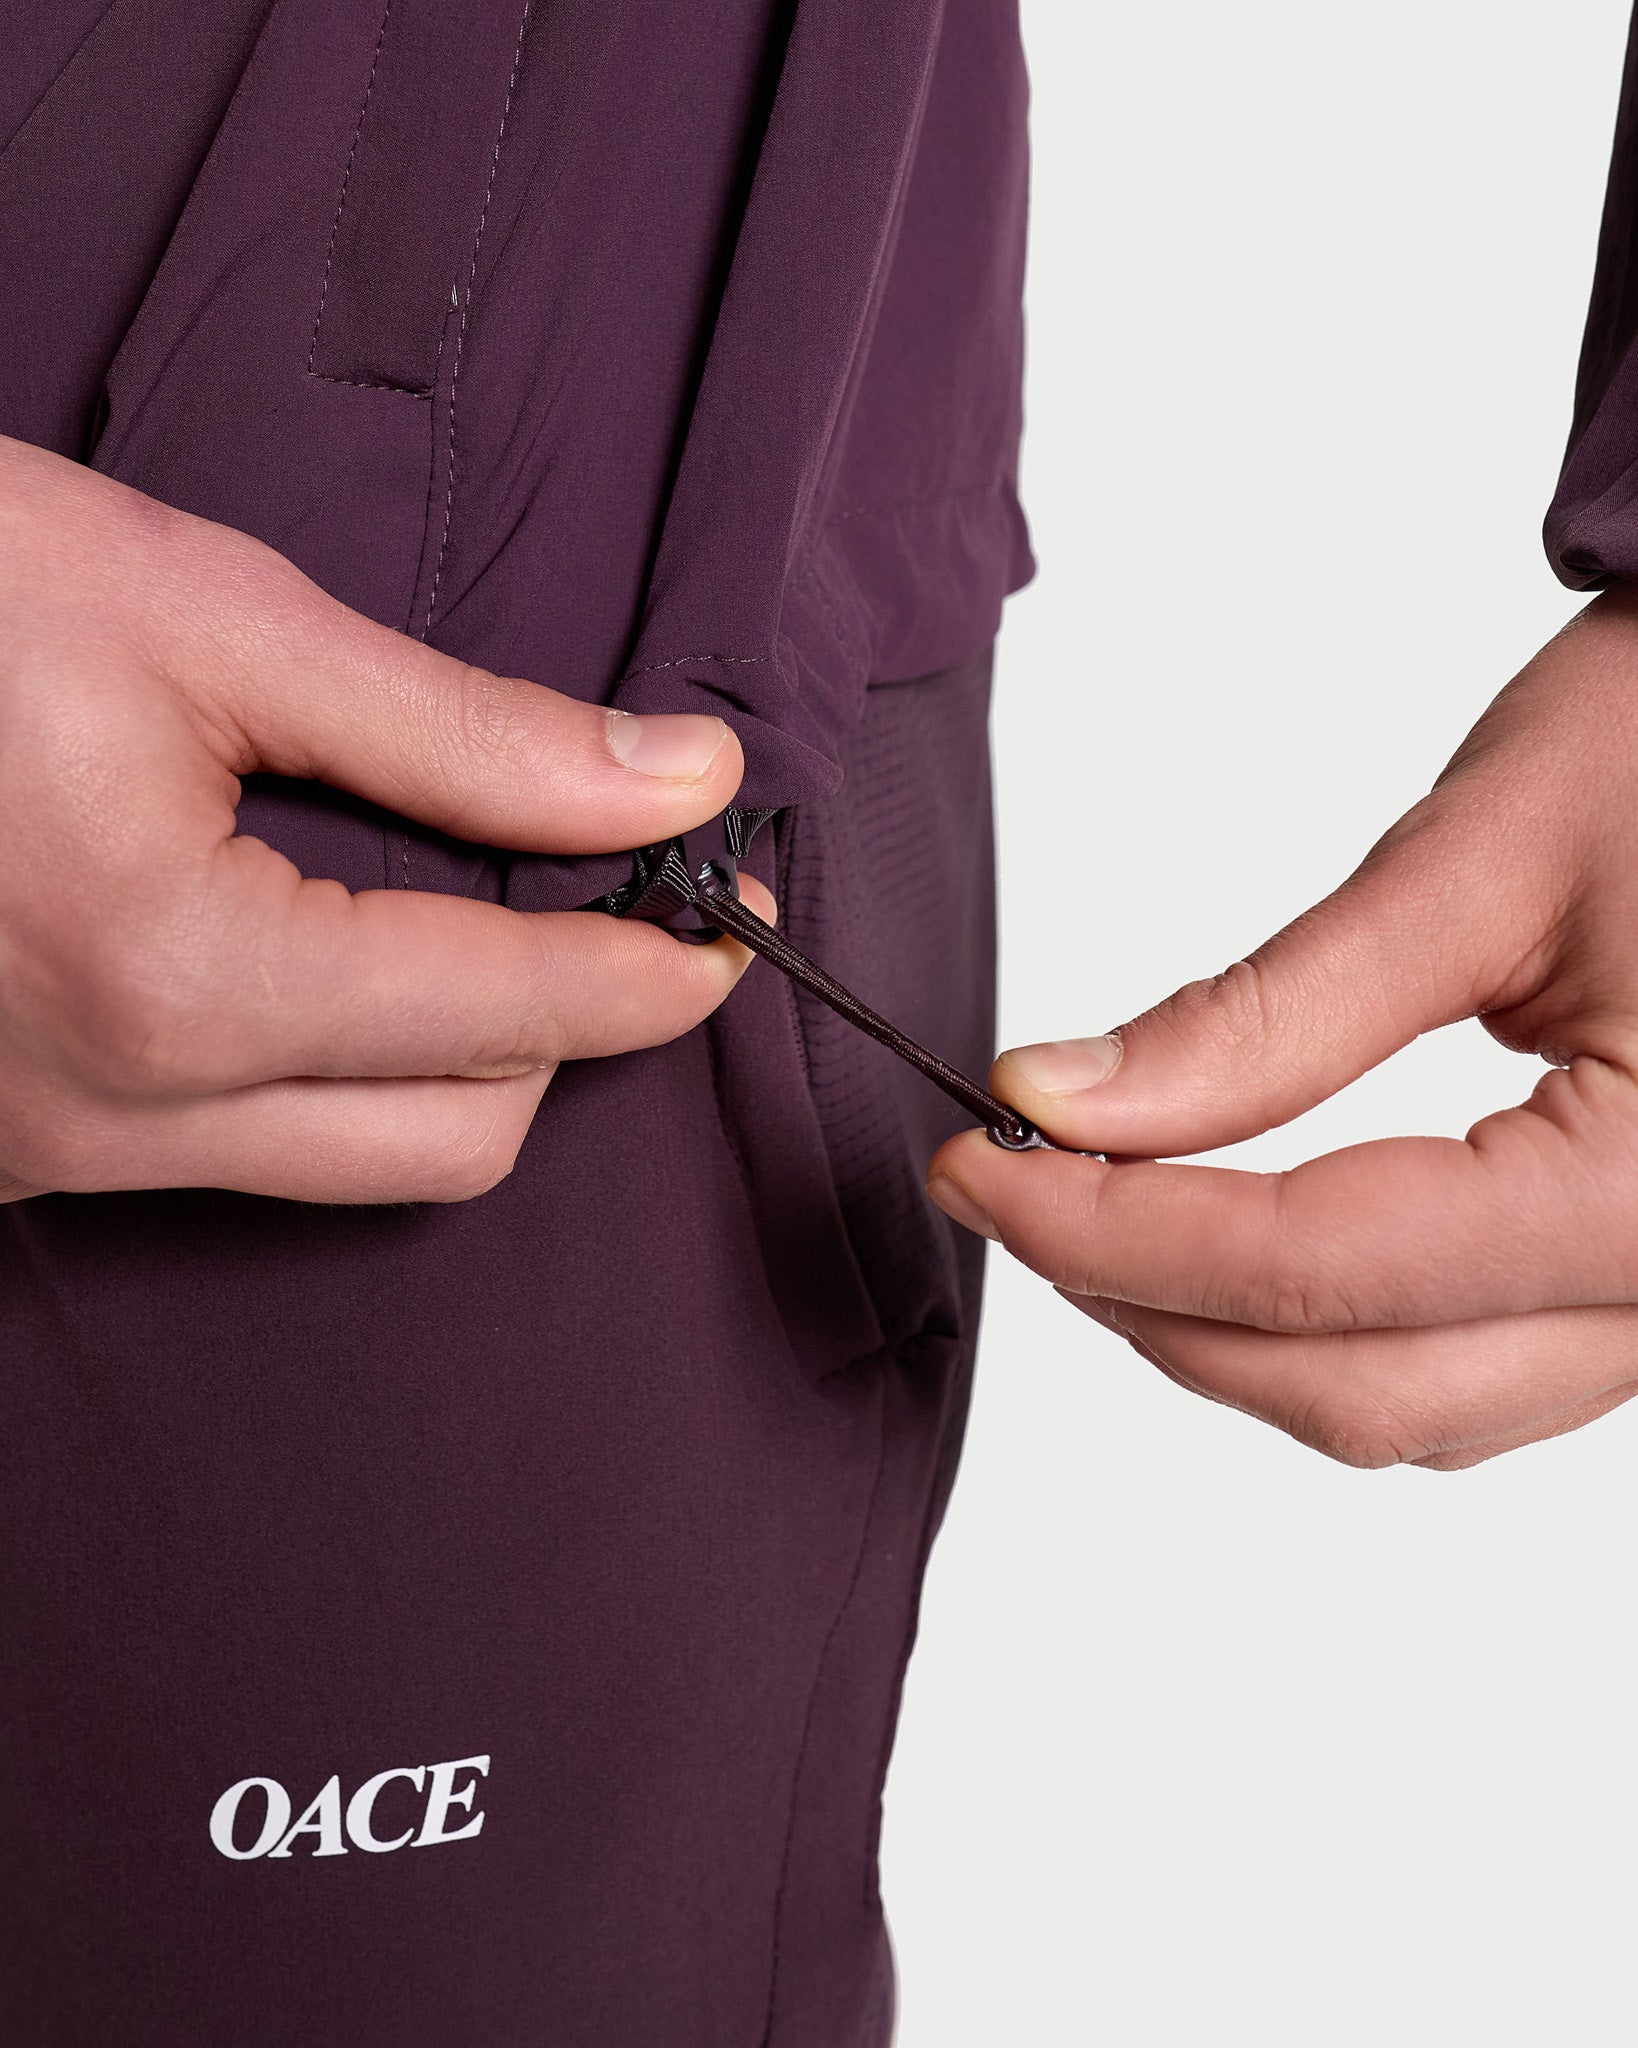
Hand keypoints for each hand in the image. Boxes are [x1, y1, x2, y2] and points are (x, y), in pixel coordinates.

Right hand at [0, 436, 766, 1204]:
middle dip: (566, 1028)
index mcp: (179, 980)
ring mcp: (48, 1151)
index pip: (510, 1008)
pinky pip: (237, 1152)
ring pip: (351, 1163)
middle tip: (608, 905)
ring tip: (470, 918)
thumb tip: (670, 779)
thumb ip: (465, 729)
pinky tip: (323, 955)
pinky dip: (324, 1071)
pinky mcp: (11, 1146)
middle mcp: (114, 1111)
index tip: (730, 923)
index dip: (653, 968)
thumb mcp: (207, 620)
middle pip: (460, 1135)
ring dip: (452, 1059)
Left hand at [929, 592, 1637, 1469]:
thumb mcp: (1478, 861)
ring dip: (1228, 1337)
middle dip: (1151, 1303)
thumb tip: (1061, 1102)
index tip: (978, 1167)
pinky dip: (1325, 1327)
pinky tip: (1227, 1241)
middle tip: (1013, 1191)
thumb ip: (1267, 1015)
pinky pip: (1466, 1369)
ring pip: (1408, 1405)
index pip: (1318, 1269)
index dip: (1114, 1234)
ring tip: (1099, 1213)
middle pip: (1356, 1385)